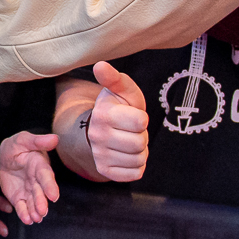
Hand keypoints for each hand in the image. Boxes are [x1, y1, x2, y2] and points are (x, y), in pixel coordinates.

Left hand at [0, 132, 59, 224]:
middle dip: (41, 202)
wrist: (7, 156)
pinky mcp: (20, 198)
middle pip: (40, 192)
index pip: (46, 176)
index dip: (50, 186)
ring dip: (35, 211)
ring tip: (35, 219)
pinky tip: (27, 220)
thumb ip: (38, 141)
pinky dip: (24, 214)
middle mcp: (37, 180)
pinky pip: (22, 207)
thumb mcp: (24, 140)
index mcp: (39, 166)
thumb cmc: (18, 146)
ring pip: (33, 202)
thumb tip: (55, 138)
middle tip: (42, 212)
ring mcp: (29, 190)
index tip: (54, 196)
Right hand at [86, 61, 150, 181]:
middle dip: (141, 136)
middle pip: (140, 143)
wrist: (102, 128)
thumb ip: (114, 78)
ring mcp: (99, 155)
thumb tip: (100, 65)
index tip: (133, 116)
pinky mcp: (104, 170)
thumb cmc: (119, 106)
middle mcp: (97, 136)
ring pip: (139, 159)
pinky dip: (137, 165)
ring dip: (140, 151)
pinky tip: (127, 154)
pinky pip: (135, 174)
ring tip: (129, 141)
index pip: (141, 122)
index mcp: (103, 114)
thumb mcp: (122, 89)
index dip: (142, 119)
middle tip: (131, 131)